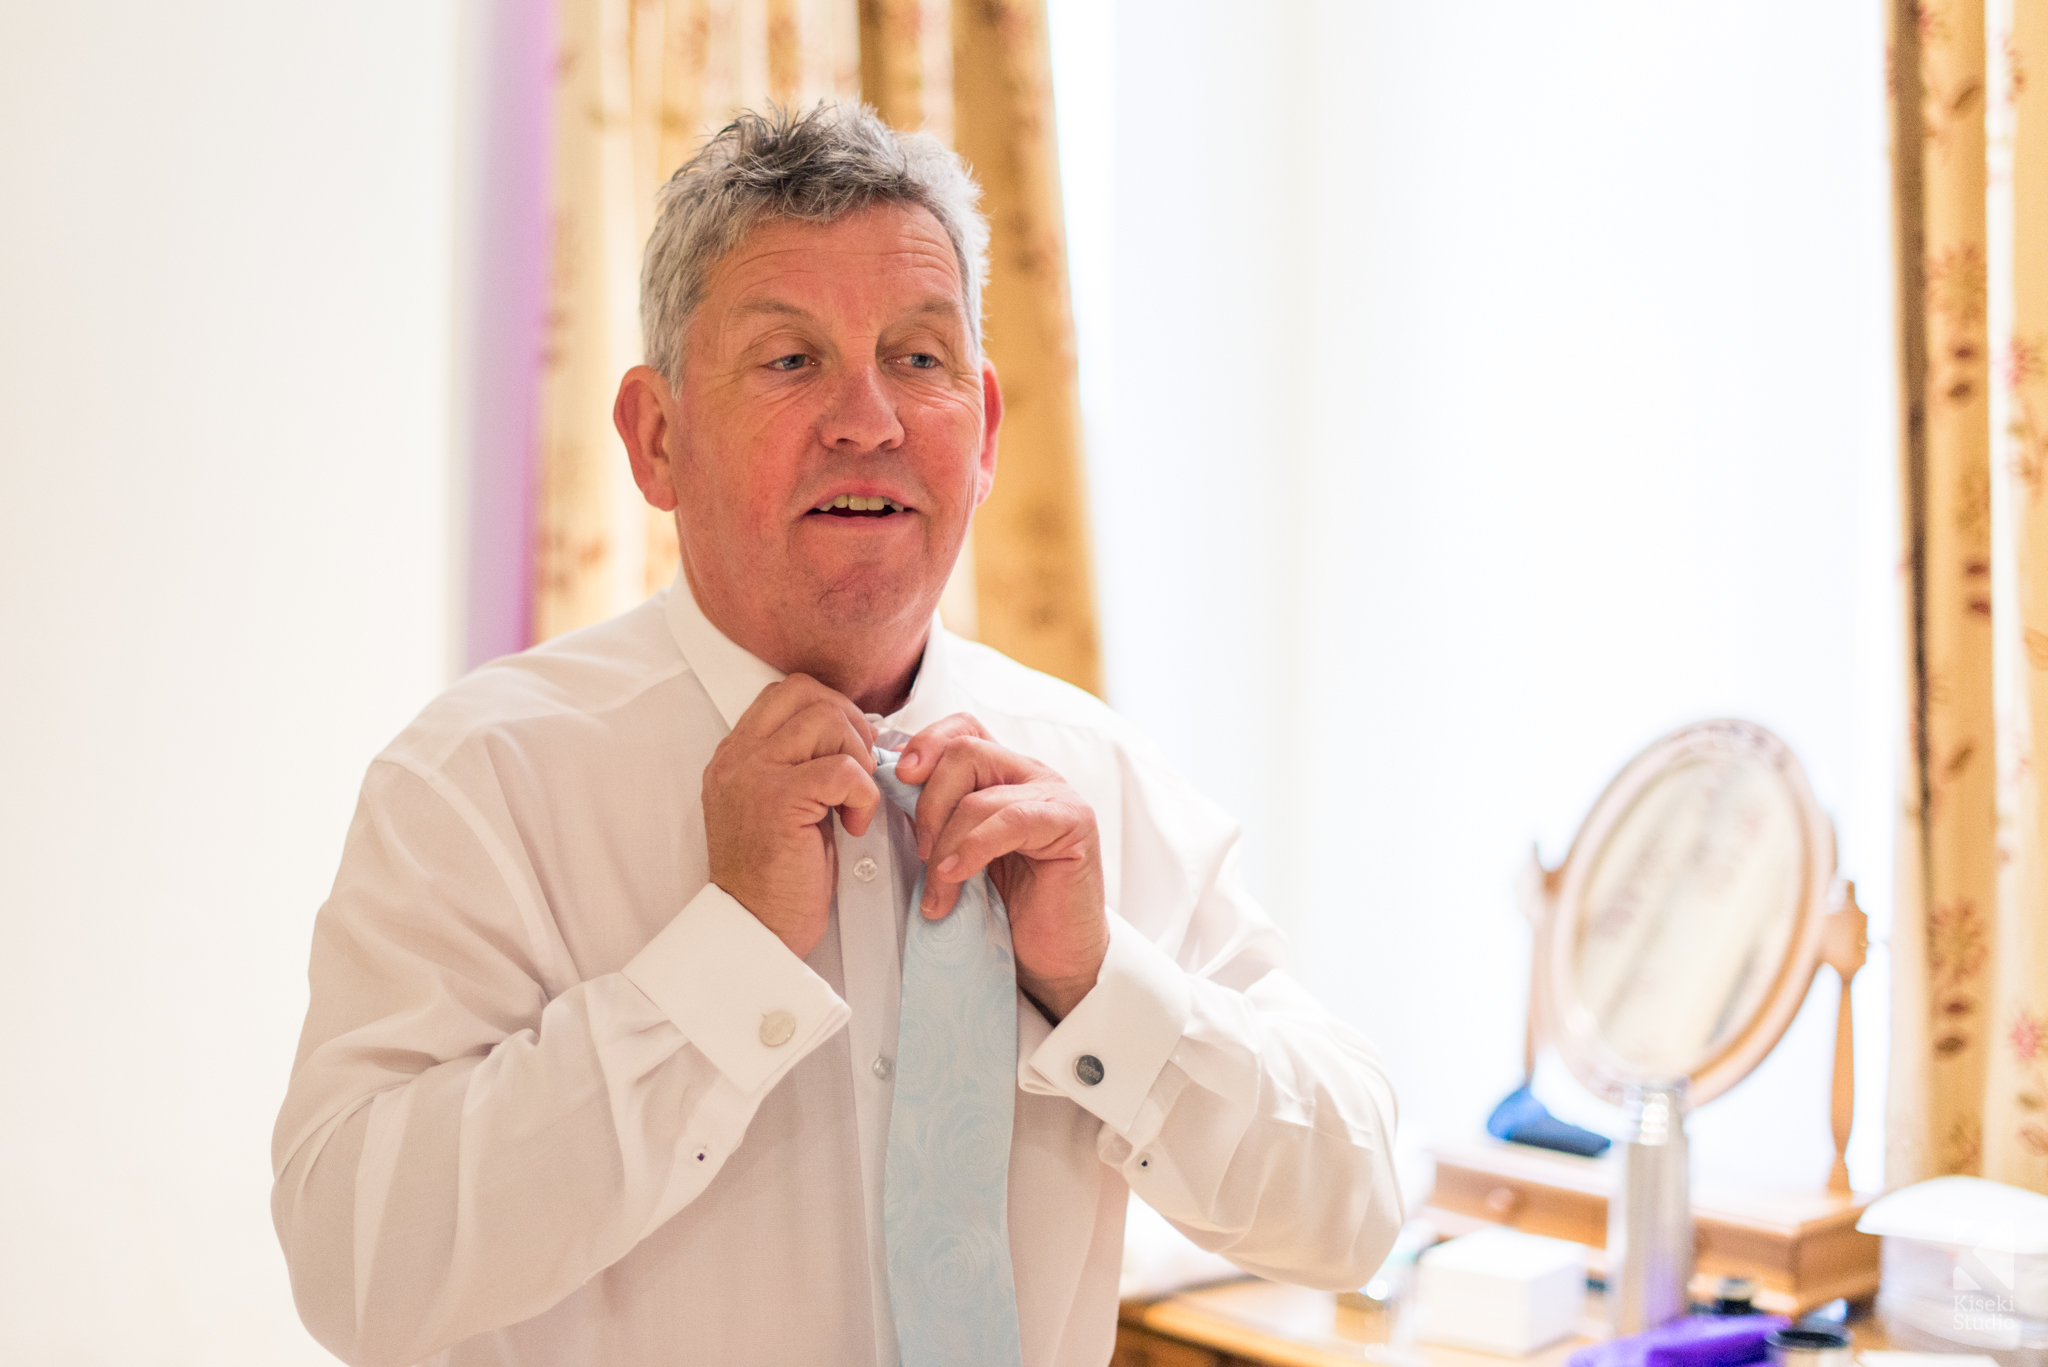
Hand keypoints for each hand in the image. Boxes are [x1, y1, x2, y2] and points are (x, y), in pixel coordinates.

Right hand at [703, 675, 879, 959]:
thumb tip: (855, 734)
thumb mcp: (780, 807)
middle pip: (806, 691)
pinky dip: (862, 795)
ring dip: (857, 757)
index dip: (830, 710)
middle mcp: (736, 758)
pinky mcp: (778, 802)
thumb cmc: (775, 878)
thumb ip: (799, 765)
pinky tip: (852, 826)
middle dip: (849, 723)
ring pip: (826, 719)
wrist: (752, 931)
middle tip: (859, 770)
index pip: (785, 693)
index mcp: (734, 756)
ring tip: (853, 801)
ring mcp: (752, 775)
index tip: (847, 753)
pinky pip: (842, 770)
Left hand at [897, 715, 1107, 1020]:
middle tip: (921, 852)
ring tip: (939, 890)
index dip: (926, 742)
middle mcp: (1030, 774)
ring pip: (980, 793)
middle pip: (964, 751)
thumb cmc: (1005, 907)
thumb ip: (935, 819)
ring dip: (947, 844)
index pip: (962, 729)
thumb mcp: (957, 853)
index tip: (896, 778)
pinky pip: (1011, 820)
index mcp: (1002, 774)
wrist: (1052, 957)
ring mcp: (1055, 795)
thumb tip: (884, 791)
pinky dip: (973, 849)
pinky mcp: (1073, 822)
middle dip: (928, 802)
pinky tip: (956, 877)